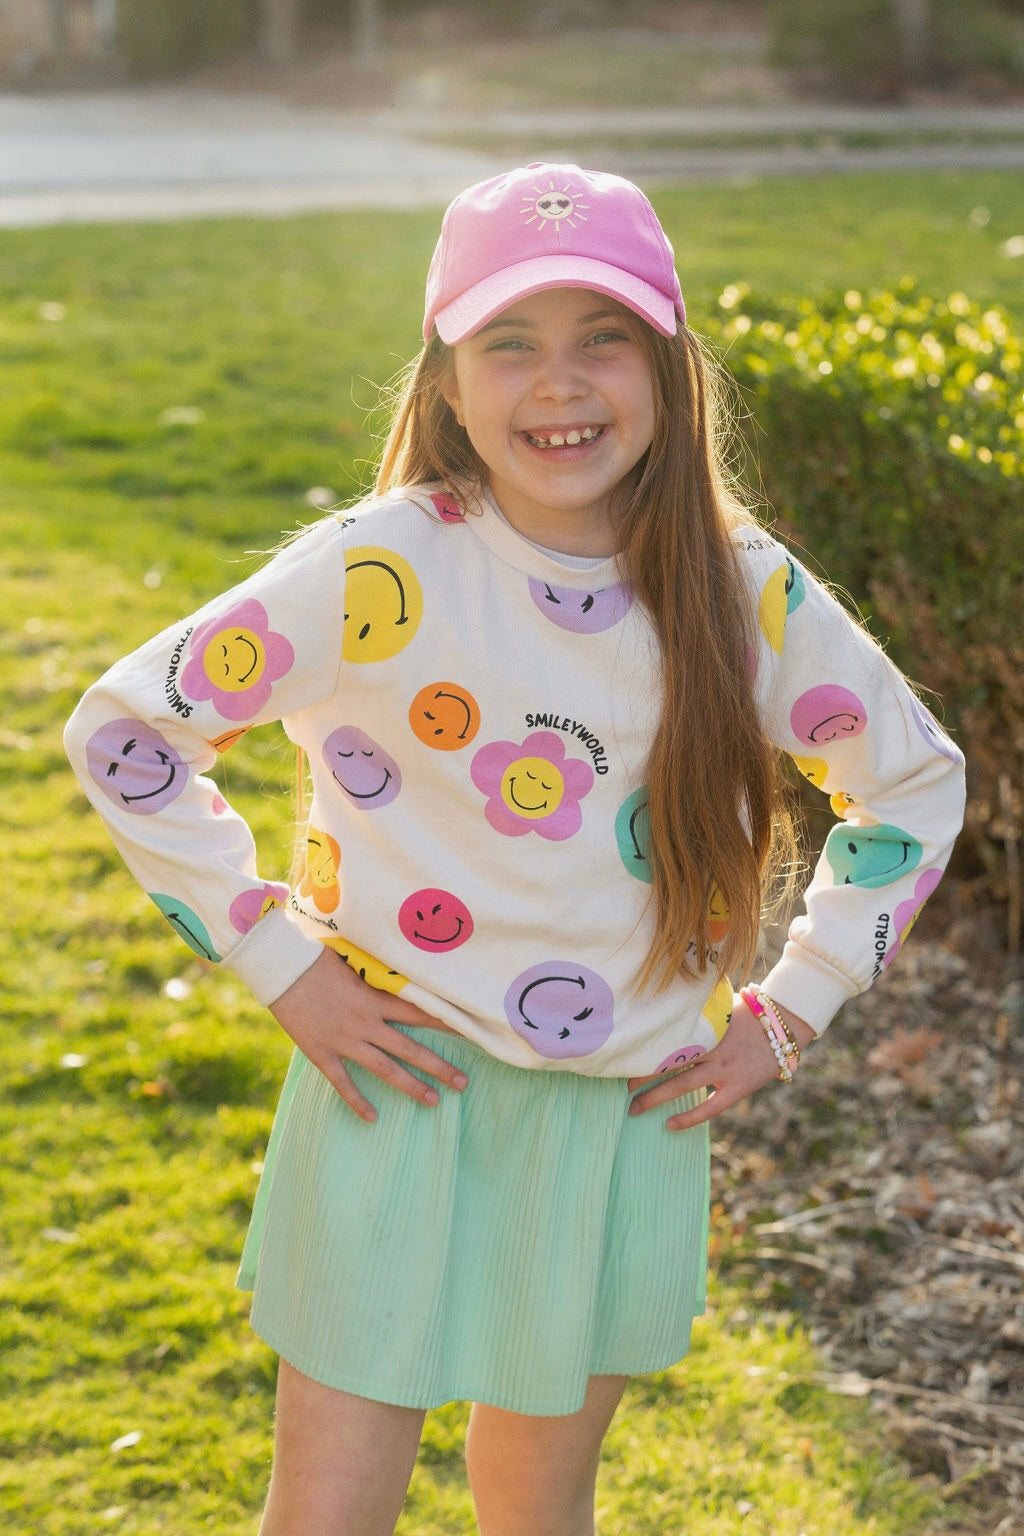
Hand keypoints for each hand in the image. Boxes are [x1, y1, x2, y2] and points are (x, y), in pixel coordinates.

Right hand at [269, 948, 467, 1123]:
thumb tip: (397, 970)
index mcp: (375, 997)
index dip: (445, 1024)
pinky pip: (343, 1083)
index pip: (419, 1013)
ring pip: (385, 1068)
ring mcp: (345, 1040)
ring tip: (434, 1101)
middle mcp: (366, 1022)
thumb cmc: (317, 958)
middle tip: (463, 1083)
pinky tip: (373, 1118)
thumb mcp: (353, 961)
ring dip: (410, 1086)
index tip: (470, 1033)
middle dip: (438, 1066)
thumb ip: (375, 974)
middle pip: (410, 1048)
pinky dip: (357, 1101)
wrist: (283, 968)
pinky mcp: (322, 1053)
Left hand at [627, 993, 815, 1130]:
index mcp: (703, 1026)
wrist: (784, 1024)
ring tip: (634, 1108)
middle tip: (621, 1087)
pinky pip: (709, 1107)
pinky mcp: (738, 1087)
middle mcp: (710, 1047)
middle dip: (641, 1077)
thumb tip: (664, 1011)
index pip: (665, 1039)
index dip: (643, 1049)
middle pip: (667, 1063)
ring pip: (682, 1085)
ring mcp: (724, 1069)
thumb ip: (694, 1013)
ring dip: (656, 1097)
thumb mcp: (718, 1007)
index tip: (623, 1056)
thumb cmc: (748, 1012)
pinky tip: (670, 1125)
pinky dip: (689, 1117)